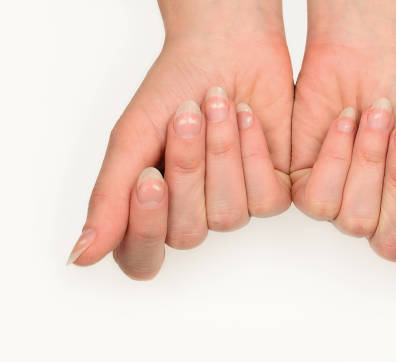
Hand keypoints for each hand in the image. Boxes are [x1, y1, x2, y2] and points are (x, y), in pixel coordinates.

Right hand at [67, 0, 292, 278]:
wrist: (227, 50)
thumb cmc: (175, 89)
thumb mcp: (133, 140)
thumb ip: (110, 198)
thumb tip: (80, 255)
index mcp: (150, 210)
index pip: (141, 258)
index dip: (145, 226)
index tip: (148, 176)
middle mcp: (191, 215)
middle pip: (187, 234)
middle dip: (187, 171)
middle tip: (185, 117)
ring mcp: (233, 206)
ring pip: (228, 217)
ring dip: (221, 154)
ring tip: (216, 106)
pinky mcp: (272, 193)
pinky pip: (266, 201)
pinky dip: (253, 153)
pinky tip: (246, 118)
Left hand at [291, 0, 395, 299]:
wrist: (371, 59)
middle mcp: (381, 223)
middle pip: (392, 243)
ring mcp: (344, 210)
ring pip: (356, 222)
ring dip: (371, 162)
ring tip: (379, 116)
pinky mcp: (308, 192)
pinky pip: (321, 202)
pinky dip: (338, 155)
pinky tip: (346, 122)